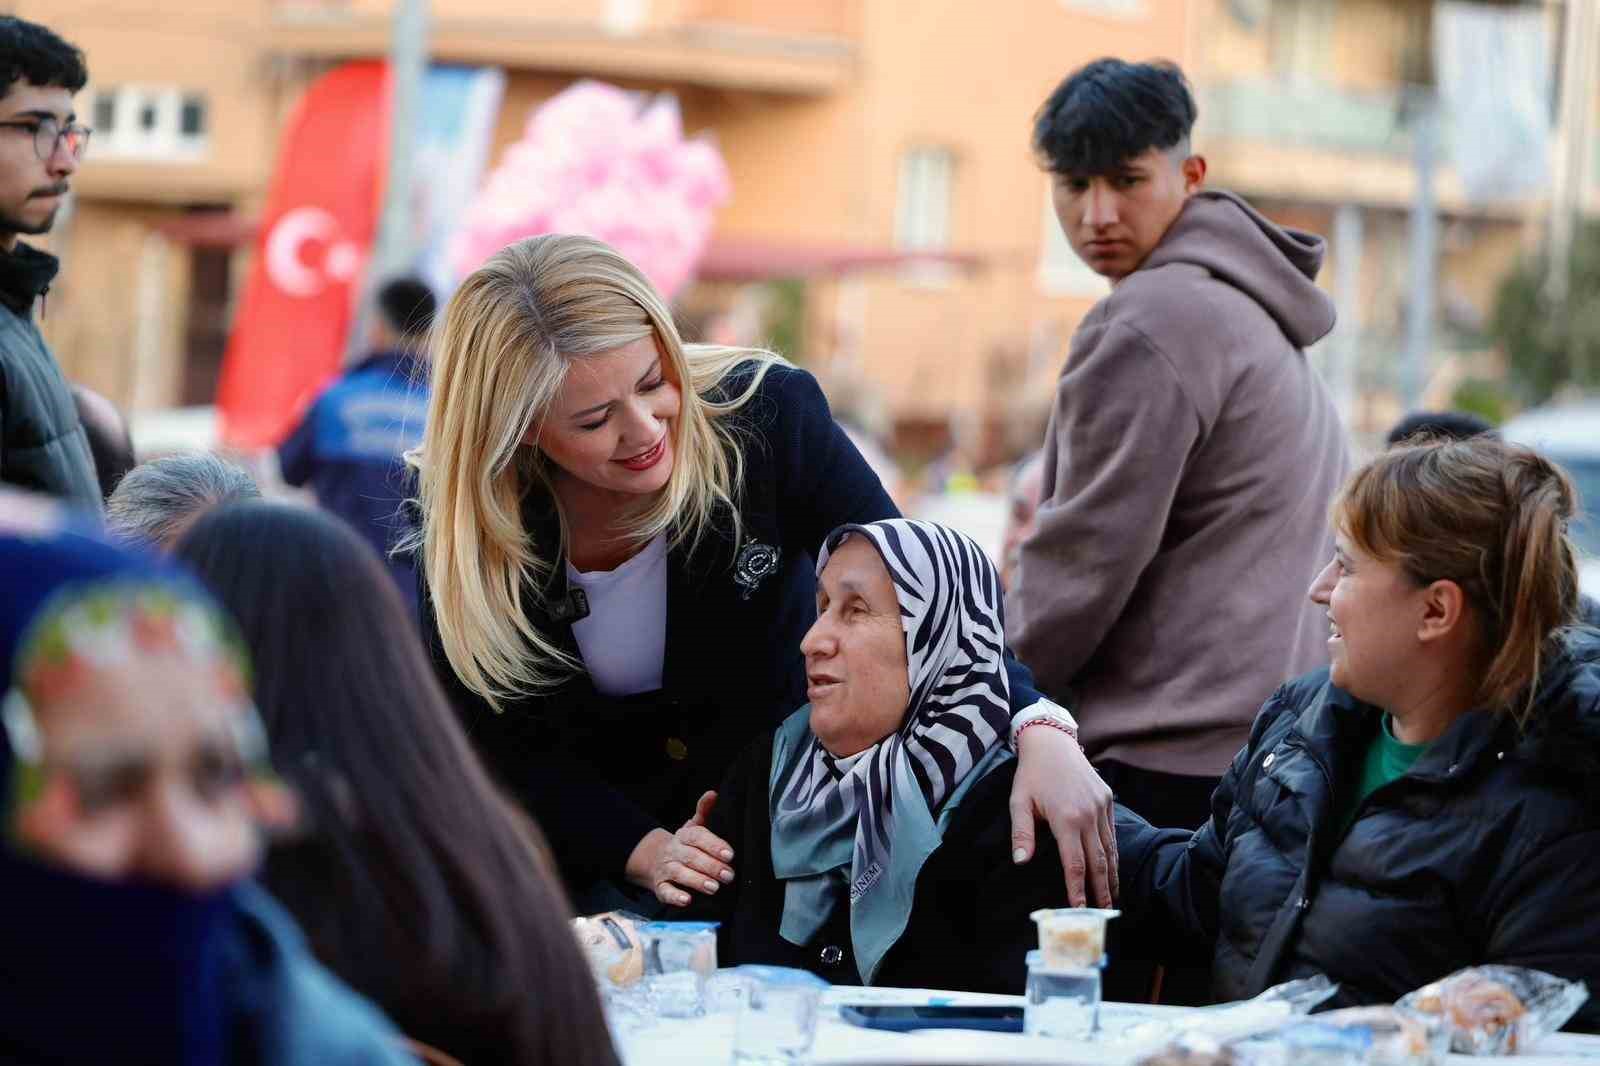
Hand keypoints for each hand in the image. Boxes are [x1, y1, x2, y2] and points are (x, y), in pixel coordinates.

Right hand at [624, 791, 735, 906]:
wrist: (656, 859)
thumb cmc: (685, 845)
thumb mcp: (694, 827)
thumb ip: (704, 811)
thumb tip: (713, 793)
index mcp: (684, 835)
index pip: (698, 837)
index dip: (713, 845)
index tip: (729, 854)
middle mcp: (674, 851)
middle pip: (691, 857)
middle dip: (710, 866)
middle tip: (728, 875)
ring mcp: (665, 869)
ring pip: (679, 873)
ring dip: (696, 880)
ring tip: (714, 888)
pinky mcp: (660, 886)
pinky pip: (665, 891)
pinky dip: (675, 896)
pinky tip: (687, 900)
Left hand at [1009, 726, 1117, 906]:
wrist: (1052, 743)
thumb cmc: (1031, 774)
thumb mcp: (1019, 802)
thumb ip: (1022, 833)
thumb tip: (1020, 861)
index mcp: (1066, 818)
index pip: (1075, 863)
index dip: (1077, 888)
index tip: (1080, 908)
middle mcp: (1088, 815)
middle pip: (1099, 861)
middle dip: (1101, 889)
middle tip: (1103, 911)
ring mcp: (1101, 807)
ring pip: (1110, 849)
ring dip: (1112, 874)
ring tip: (1112, 896)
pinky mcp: (1107, 800)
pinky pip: (1112, 833)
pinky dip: (1113, 853)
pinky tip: (1112, 867)